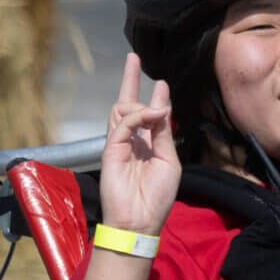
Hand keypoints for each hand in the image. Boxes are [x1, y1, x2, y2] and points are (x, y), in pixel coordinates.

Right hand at [98, 53, 180, 236]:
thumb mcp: (168, 162)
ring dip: (137, 93)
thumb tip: (162, 108)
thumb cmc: (156, 197)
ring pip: (122, 108)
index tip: (161, 83)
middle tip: (134, 57)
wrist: (138, 221)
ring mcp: (120, 144)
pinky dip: (139, 113)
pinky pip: (124, 122)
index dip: (156, 98)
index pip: (150, 116)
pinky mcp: (110, 148)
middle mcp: (133, 142)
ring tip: (152, 84)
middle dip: (131, 81)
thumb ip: (164, 135)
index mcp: (148, 147)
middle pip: (128, 105)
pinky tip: (154, 110)